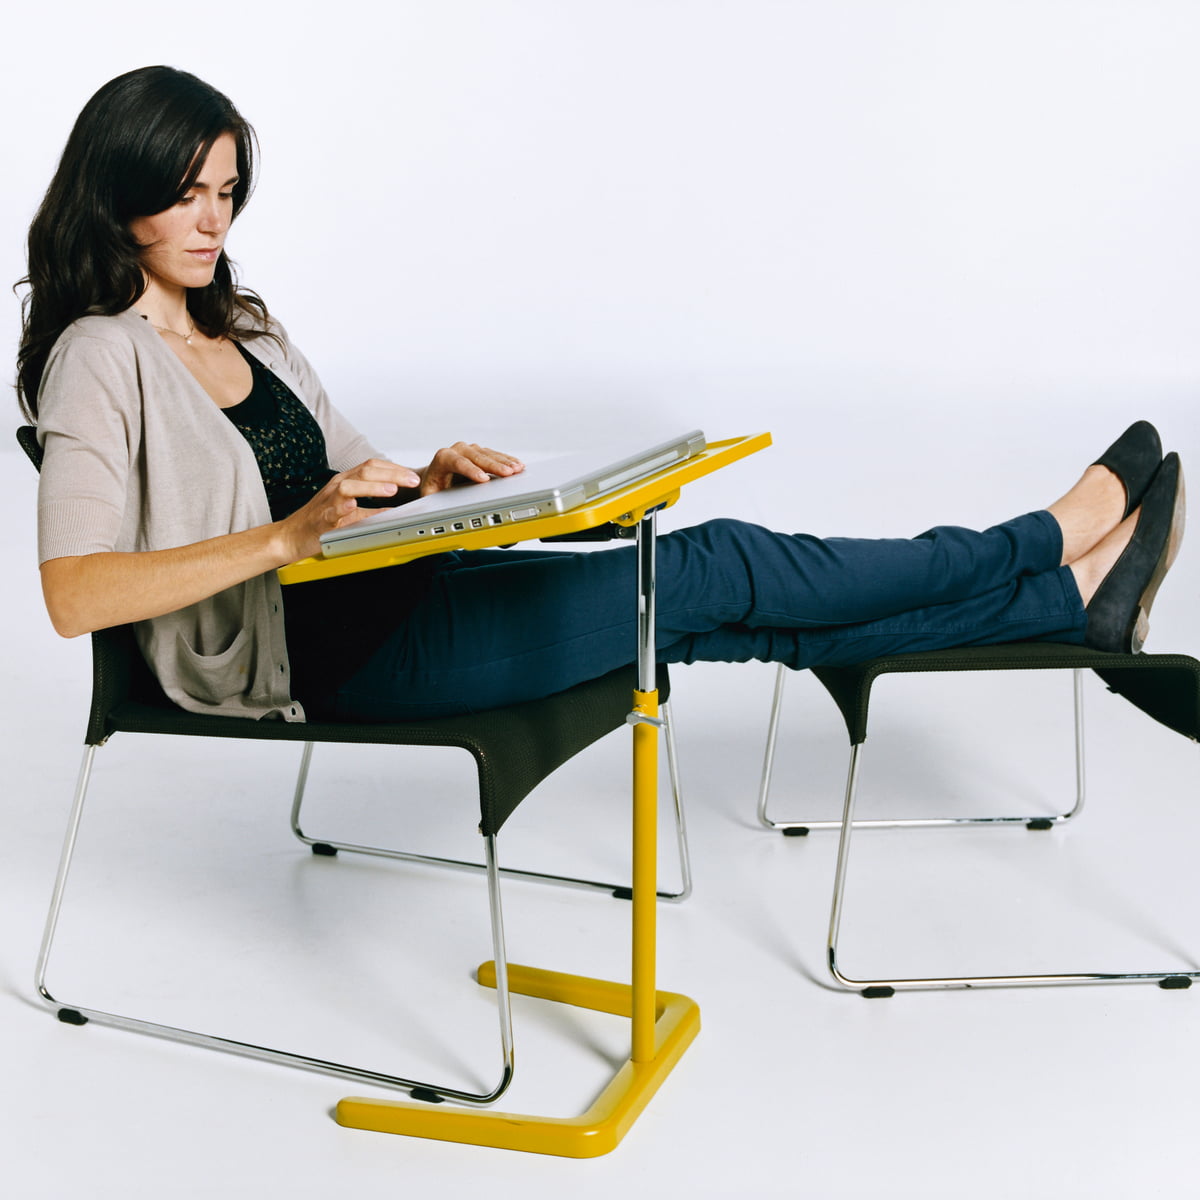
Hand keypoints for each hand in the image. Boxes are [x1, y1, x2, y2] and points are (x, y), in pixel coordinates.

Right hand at [278, 459, 419, 559]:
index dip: (395, 469)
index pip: (373, 467)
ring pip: (350, 485)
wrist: (289, 537)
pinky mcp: (319, 518)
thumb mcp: (352, 514)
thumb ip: (373, 510)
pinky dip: (343, 506)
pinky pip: (331, 509)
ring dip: (372, 486)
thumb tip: (396, 510)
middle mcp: (337, 486)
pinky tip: (354, 506)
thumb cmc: (319, 523)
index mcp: (347, 483)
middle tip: (412, 480)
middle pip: (366, 471)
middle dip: (392, 474)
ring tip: (391, 490)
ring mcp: (327, 501)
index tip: (413, 477)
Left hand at [419, 442, 524, 496]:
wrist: (435, 479)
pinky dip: (507, 461)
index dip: (471, 470)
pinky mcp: (481, 452)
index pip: (457, 462)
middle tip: (508, 474)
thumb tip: (439, 510)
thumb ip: (437, 503)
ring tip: (517, 470)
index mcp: (442, 458)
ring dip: (504, 462)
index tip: (484, 480)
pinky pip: (495, 455)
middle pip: (477, 456)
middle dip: (494, 466)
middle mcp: (457, 450)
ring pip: (489, 454)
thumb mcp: (432, 498)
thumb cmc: (434, 491)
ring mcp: (470, 449)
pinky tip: (518, 466)